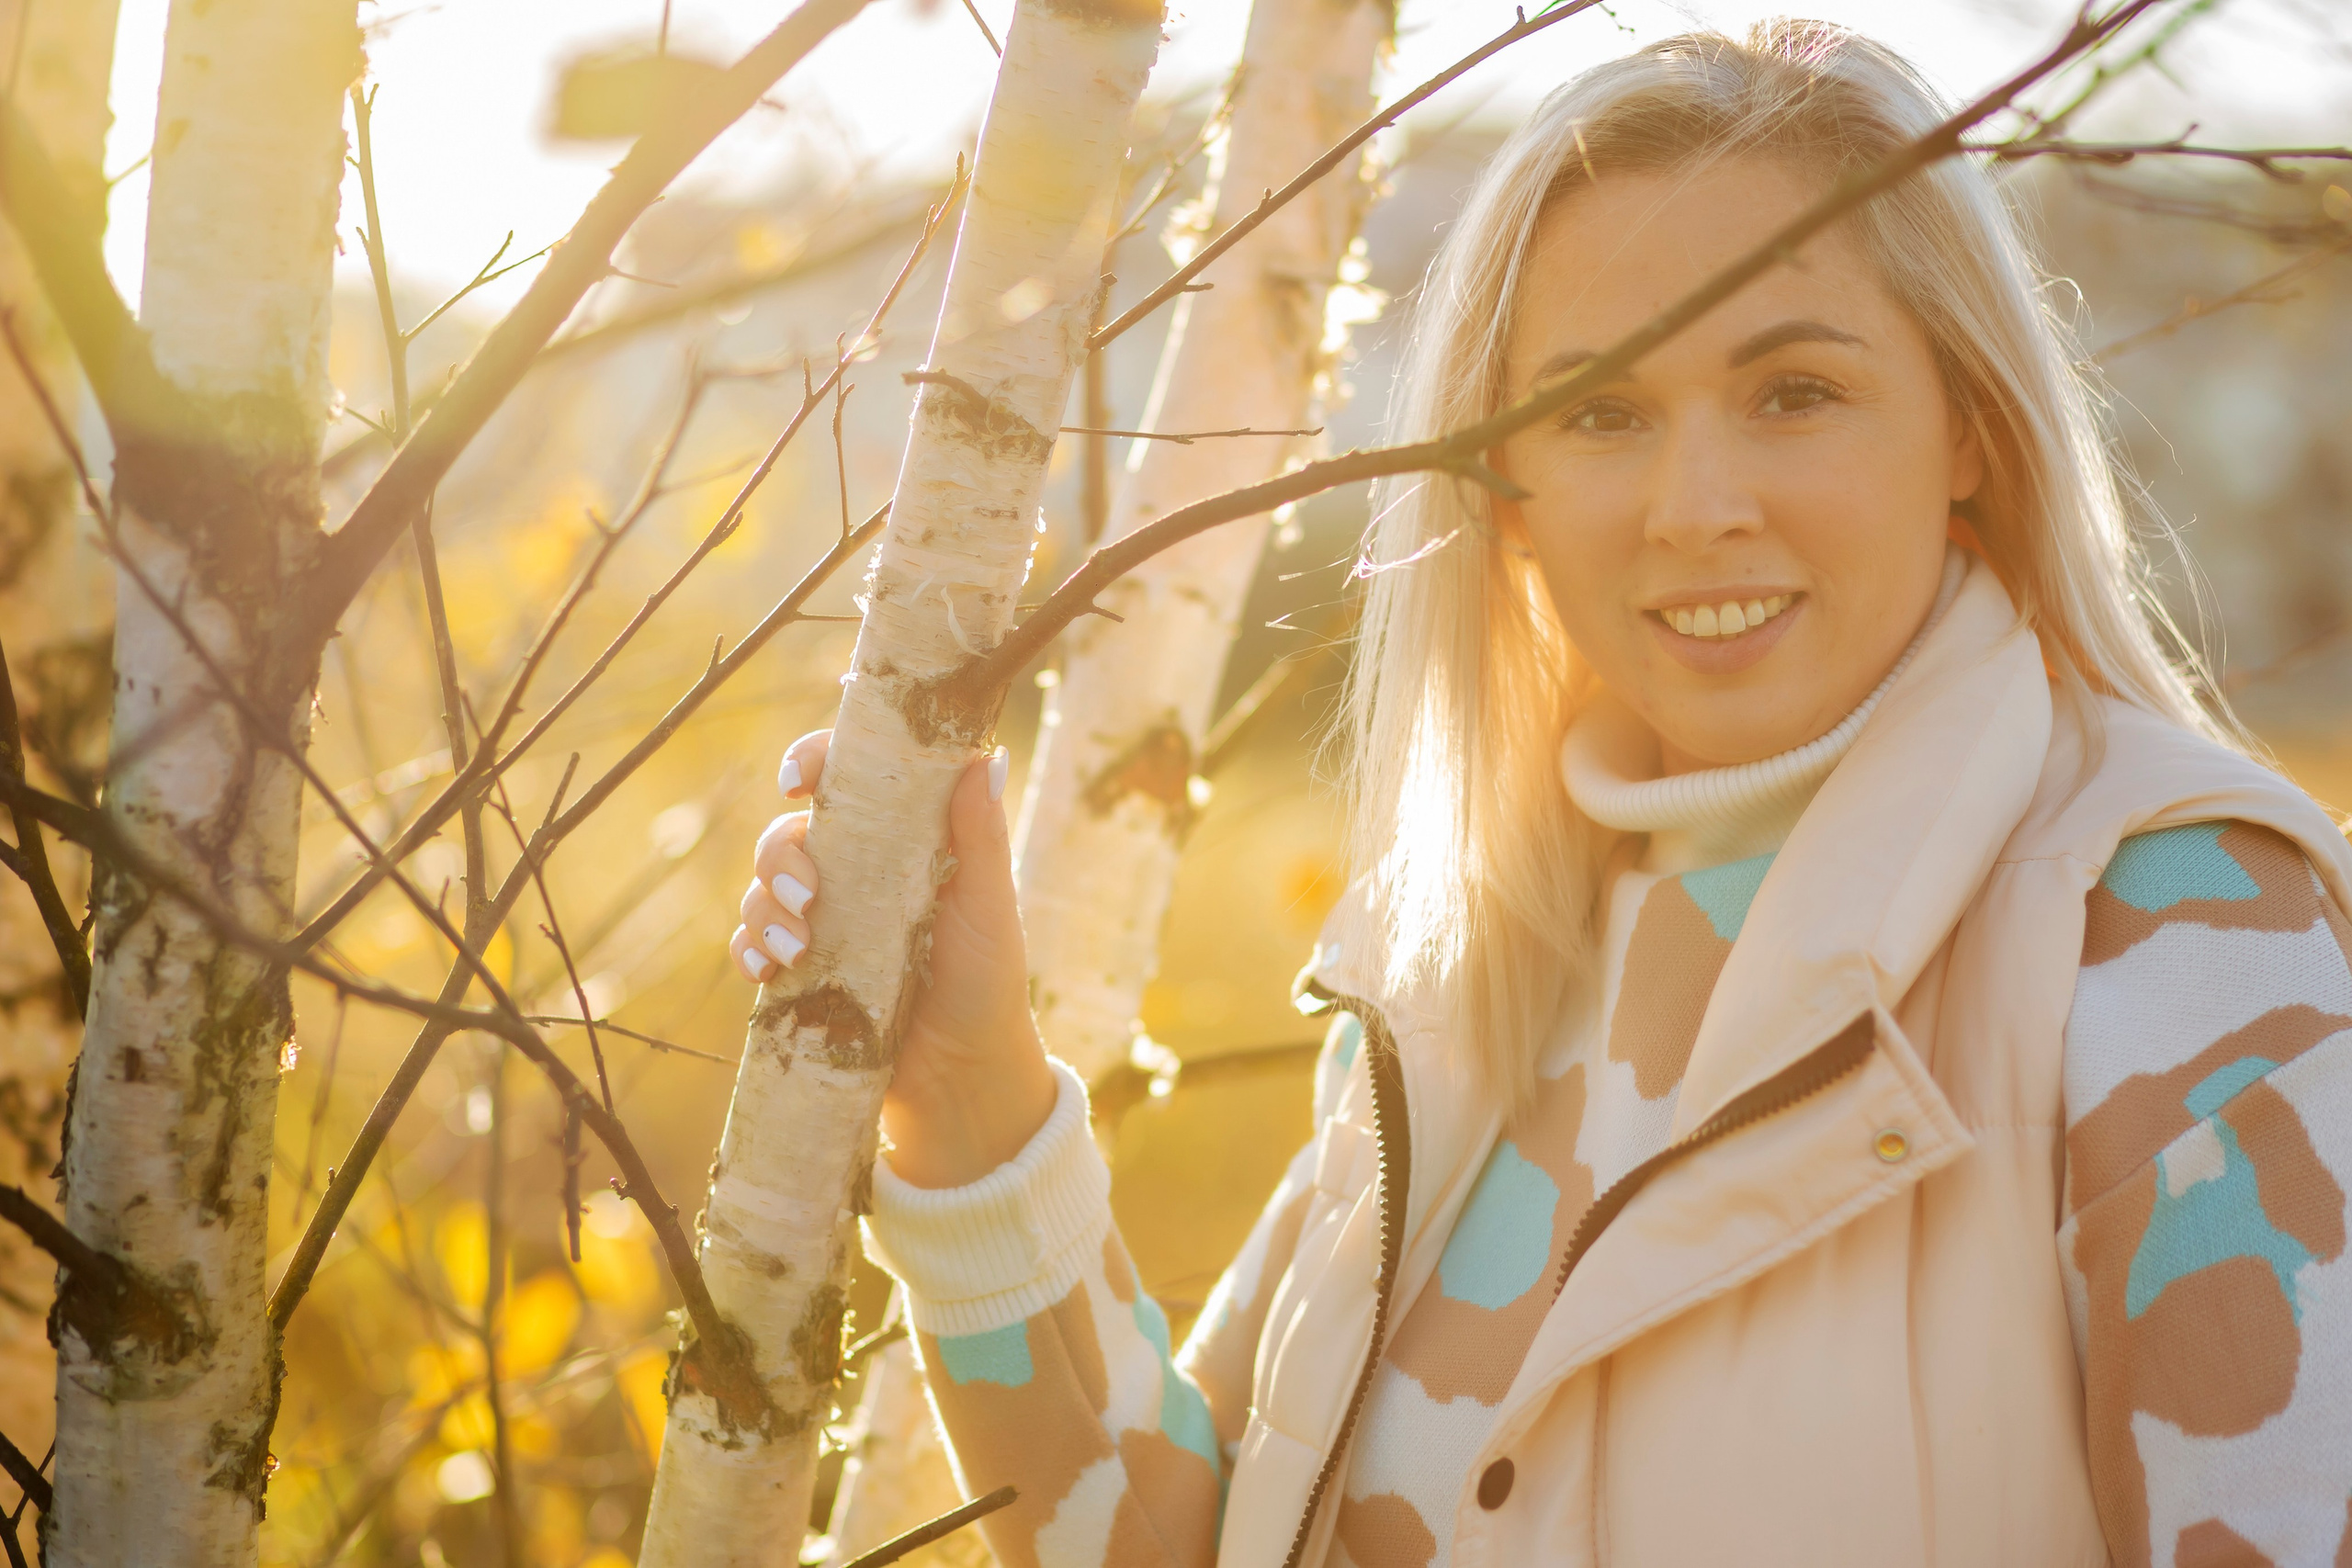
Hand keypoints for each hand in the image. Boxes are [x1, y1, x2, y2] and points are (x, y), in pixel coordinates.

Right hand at [731, 731, 1057, 1187]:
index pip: (846, 779)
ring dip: (764, 907)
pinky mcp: (798, 971)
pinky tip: (767, 970)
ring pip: (761, 886)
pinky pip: (749, 944)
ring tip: (798, 949)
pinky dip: (747, 950)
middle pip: (789, 833)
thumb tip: (987, 757)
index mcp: (899, 839)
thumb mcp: (988, 906)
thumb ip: (981, 836)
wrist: (963, 1075)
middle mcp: (854, 871)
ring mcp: (821, 920)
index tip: (798, 779)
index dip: (813, 761)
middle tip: (809, 897)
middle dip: (781, 856)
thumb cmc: (986, 980)